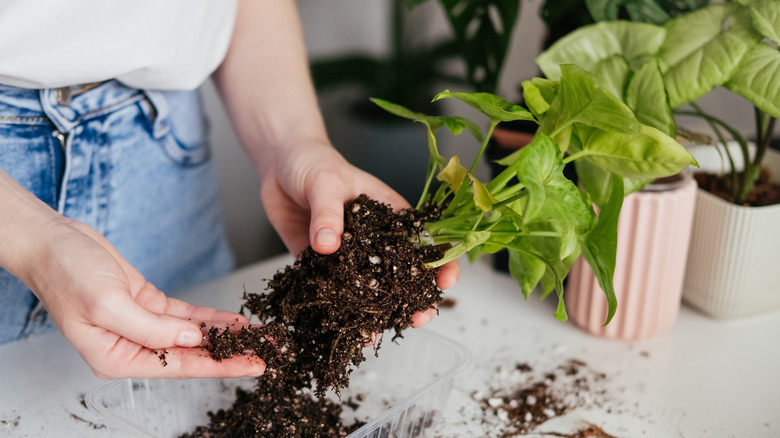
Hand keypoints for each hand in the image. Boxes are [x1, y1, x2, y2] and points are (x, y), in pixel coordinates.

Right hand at [19, 219, 264, 378]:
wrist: (53, 242)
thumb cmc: (66, 274)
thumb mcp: (108, 305)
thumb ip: (152, 329)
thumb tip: (192, 340)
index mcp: (117, 358)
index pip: (181, 368)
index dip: (221, 367)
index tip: (251, 366)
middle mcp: (131, 346)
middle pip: (191, 355)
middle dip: (229, 353)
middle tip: (264, 351)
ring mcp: (141, 325)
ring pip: (192, 335)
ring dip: (224, 334)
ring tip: (256, 336)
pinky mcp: (147, 304)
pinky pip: (185, 316)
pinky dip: (209, 317)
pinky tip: (232, 320)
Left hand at [259, 139, 459, 328]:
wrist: (279, 165)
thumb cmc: (313, 163)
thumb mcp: (326, 182)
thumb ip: (329, 213)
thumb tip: (328, 246)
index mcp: (391, 216)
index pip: (426, 242)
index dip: (442, 263)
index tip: (444, 282)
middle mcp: (375, 242)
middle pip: (403, 275)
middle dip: (414, 300)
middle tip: (416, 319)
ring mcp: (350, 258)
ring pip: (370, 292)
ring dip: (376, 314)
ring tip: (374, 333)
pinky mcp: (321, 267)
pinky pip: (333, 294)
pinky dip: (338, 313)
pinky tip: (341, 329)